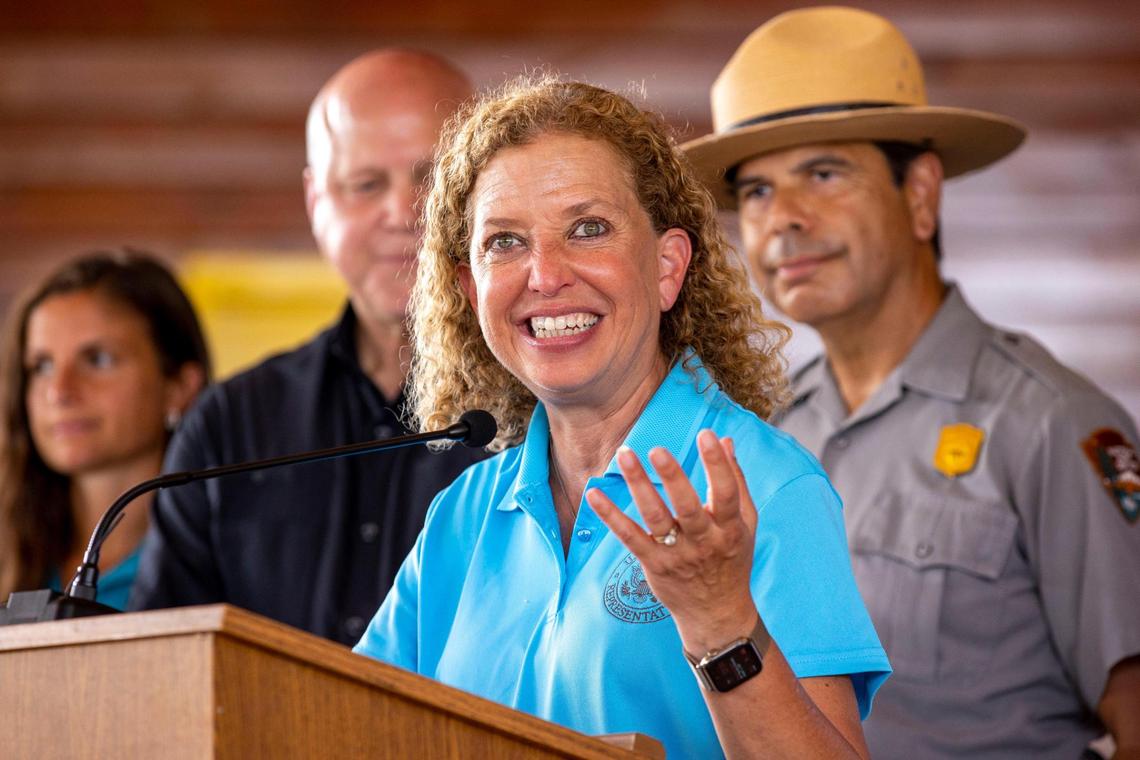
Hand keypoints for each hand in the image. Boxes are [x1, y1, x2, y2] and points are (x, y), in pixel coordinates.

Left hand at [585, 430, 759, 651]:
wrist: (717, 614)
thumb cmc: (731, 560)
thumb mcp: (746, 524)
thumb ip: (736, 481)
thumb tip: (724, 440)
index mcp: (731, 530)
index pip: (726, 494)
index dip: (718, 465)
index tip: (707, 434)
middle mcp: (705, 542)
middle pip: (688, 507)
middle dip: (673, 477)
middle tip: (657, 449)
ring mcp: (677, 555)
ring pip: (656, 518)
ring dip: (639, 486)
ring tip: (625, 455)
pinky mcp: (653, 564)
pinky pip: (629, 537)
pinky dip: (611, 515)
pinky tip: (594, 494)